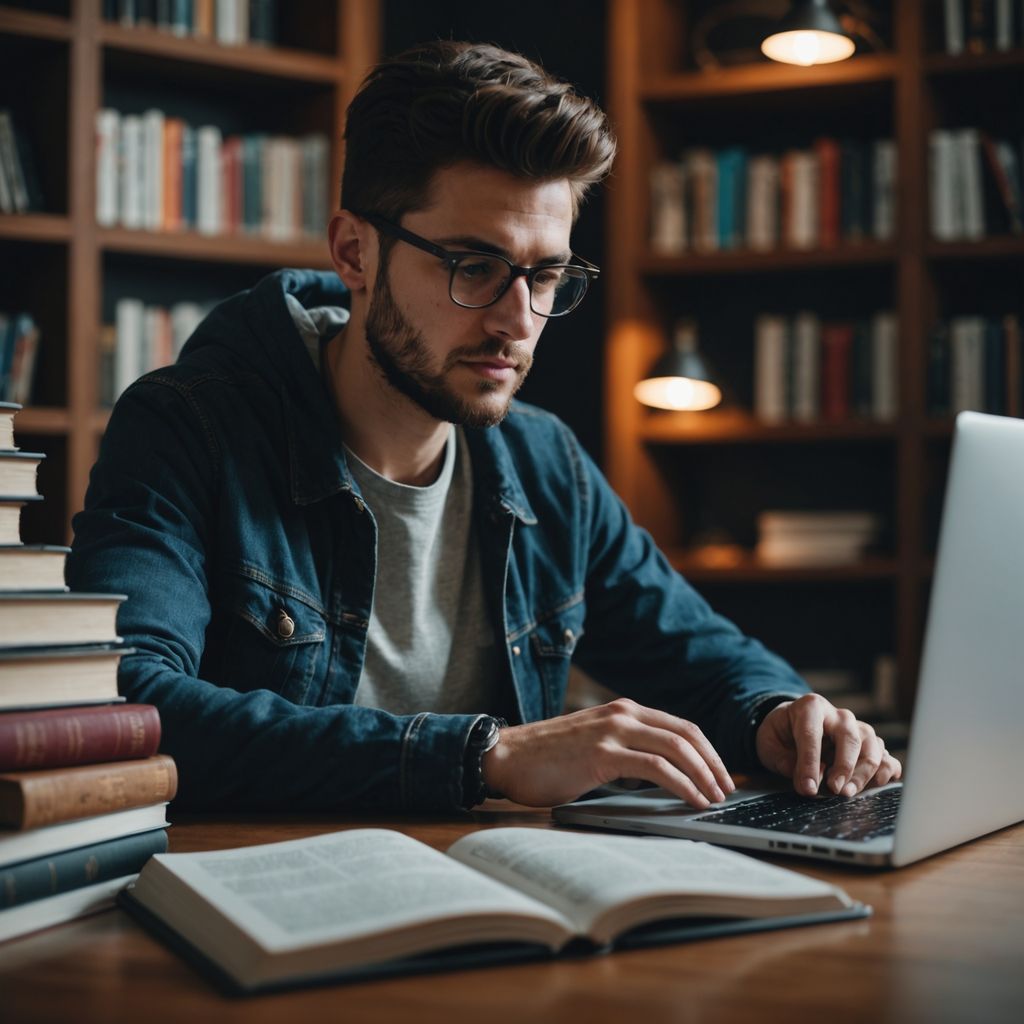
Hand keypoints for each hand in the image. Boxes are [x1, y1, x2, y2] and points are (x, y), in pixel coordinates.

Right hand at [481, 698, 734, 808]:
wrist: (506, 757)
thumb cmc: (545, 758)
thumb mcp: (593, 745)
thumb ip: (624, 750)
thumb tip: (659, 776)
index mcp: (622, 710)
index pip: (680, 726)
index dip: (706, 750)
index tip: (719, 774)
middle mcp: (622, 714)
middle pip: (686, 733)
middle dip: (713, 762)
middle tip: (727, 788)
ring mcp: (612, 731)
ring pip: (676, 748)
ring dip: (703, 774)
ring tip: (715, 798)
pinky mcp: (602, 754)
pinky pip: (656, 768)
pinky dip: (682, 784)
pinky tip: (692, 800)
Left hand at [755, 693, 902, 797]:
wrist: (792, 725)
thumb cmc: (781, 734)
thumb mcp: (769, 743)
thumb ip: (784, 761)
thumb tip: (808, 783)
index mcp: (810, 707)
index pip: (812, 734)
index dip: (809, 763)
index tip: (808, 788)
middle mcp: (839, 715)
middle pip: (850, 738)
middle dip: (844, 767)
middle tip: (835, 790)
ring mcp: (859, 729)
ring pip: (872, 748)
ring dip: (864, 774)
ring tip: (847, 793)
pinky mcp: (872, 746)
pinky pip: (888, 758)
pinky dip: (886, 773)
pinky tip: (874, 786)